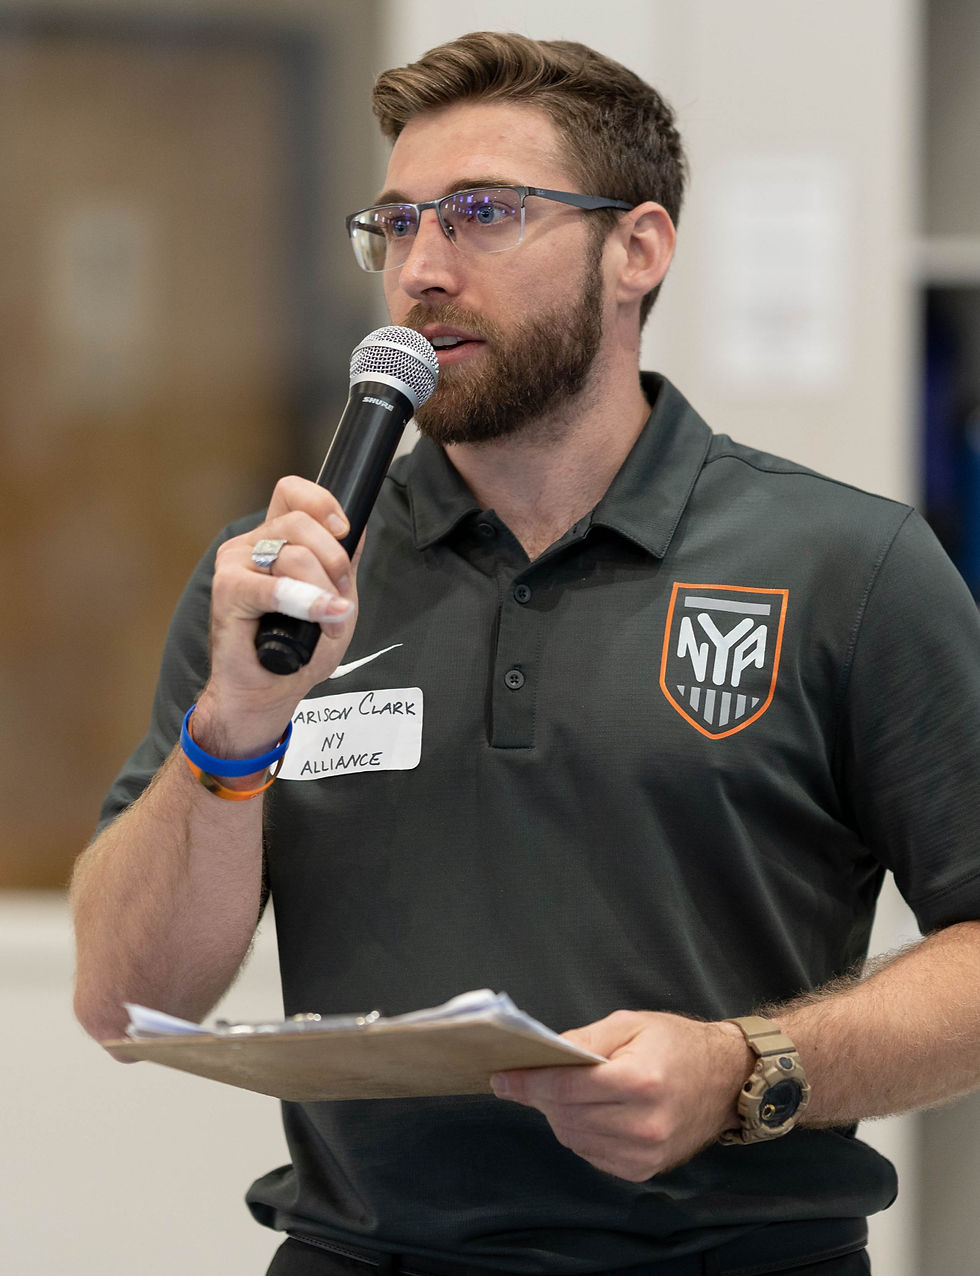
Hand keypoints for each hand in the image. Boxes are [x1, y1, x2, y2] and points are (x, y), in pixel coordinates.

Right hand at [197, 476, 360, 751]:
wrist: (268, 690)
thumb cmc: (297, 648)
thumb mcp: (335, 599)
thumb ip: (343, 564)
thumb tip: (357, 530)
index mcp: (273, 539)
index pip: (291, 492)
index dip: (321, 503)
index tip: (343, 530)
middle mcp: (251, 545)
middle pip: (301, 524)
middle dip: (335, 562)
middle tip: (341, 597)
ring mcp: (235, 563)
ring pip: (295, 554)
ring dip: (323, 590)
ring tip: (329, 619)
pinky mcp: (228, 590)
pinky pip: (274, 585)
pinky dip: (304, 601)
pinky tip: (323, 614)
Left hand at [491, 1011, 751, 1180]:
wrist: (725, 1079)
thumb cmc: (676, 1043)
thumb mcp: (629, 1024)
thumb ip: (583, 1042)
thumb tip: (540, 1057)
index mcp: (640, 1081)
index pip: (565, 1088)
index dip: (527, 1082)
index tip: (500, 1076)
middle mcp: (643, 1124)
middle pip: (564, 1114)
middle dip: (540, 1095)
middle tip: (527, 1077)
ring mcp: (644, 1153)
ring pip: (573, 1137)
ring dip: (558, 1114)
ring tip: (564, 1091)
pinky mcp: (643, 1170)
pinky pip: (590, 1153)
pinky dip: (579, 1132)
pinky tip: (589, 1112)